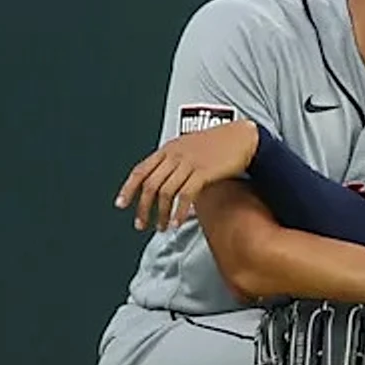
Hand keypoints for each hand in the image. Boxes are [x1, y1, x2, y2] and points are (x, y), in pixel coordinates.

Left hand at [116, 119, 259, 231]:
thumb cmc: (220, 144)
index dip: (128, 188)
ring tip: (161, 227)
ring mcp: (189, 163)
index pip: (140, 170)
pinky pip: (185, 195)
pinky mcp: (203, 172)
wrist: (244, 137)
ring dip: (161, 213)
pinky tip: (177, 221)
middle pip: (150, 185)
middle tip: (141, 224)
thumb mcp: (190, 147)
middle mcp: (175, 155)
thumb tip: (164, 182)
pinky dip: (179, 211)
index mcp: (168, 148)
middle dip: (143, 208)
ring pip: (165, 192)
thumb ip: (175, 161)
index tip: (121, 204)